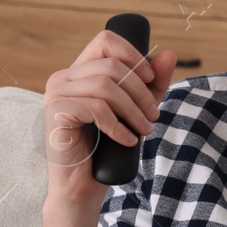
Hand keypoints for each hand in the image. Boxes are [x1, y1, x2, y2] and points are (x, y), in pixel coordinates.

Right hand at [41, 29, 176, 207]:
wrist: (81, 186)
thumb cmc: (106, 148)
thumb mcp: (135, 111)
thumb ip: (152, 85)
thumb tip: (170, 54)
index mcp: (80, 72)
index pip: (106, 41)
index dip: (132, 54)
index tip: (150, 79)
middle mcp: (63, 77)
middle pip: (111, 66)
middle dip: (140, 91)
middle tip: (153, 115)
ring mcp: (56, 93)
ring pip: (105, 86)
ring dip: (133, 110)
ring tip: (145, 130)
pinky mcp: (57, 113)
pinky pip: (96, 108)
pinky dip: (118, 126)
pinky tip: (128, 140)